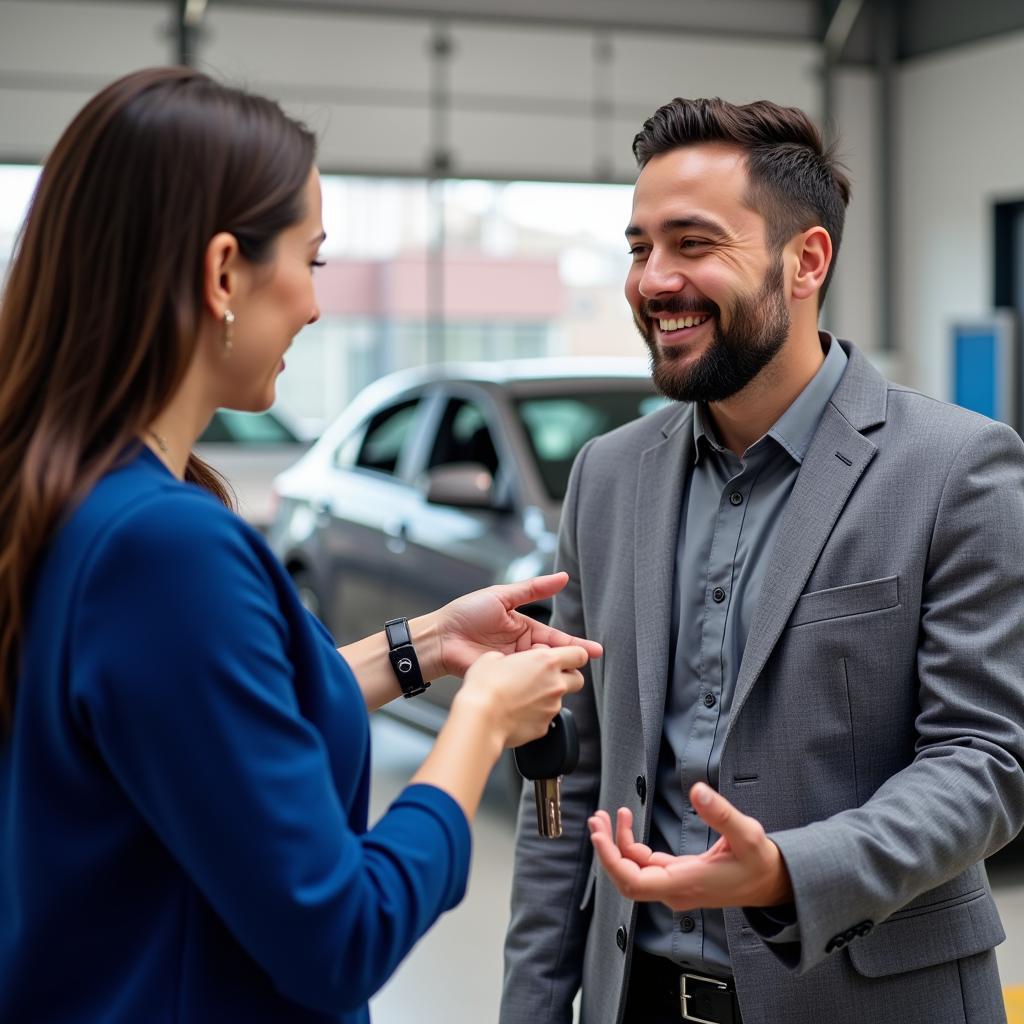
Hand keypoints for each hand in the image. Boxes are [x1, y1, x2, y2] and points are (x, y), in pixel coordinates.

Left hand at [429, 573, 602, 677]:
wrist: (439, 637)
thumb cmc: (465, 613)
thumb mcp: (502, 596)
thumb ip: (533, 588)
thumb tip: (563, 577)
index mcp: (524, 628)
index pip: (555, 638)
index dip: (576, 645)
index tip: (595, 650)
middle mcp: (521, 649)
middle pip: (552, 658)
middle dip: (571, 662)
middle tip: (589, 667)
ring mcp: (513, 666)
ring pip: (541, 672)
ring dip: (555, 674)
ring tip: (573, 677)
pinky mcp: (503, 679)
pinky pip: (524, 683)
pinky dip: (536, 685)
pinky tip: (548, 688)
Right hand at [456, 645, 587, 747]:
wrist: (480, 719)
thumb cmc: (484, 688)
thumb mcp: (492, 657)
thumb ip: (509, 657)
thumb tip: (505, 662)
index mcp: (546, 662)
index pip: (579, 654)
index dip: (574, 654)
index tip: (566, 657)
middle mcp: (555, 684)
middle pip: (578, 679)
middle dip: (567, 677)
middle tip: (548, 677)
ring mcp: (552, 708)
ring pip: (560, 700)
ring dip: (548, 697)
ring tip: (524, 697)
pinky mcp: (544, 727)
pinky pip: (546, 718)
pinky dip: (536, 714)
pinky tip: (518, 712)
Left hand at [588, 783, 792, 909]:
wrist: (771, 884)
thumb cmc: (760, 863)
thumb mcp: (747, 834)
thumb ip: (721, 813)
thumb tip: (697, 790)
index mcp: (684, 883)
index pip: (633, 881)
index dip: (610, 859)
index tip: (598, 835)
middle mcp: (674, 890)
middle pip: (625, 878)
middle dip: (606, 849)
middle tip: (596, 819)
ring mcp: (673, 886)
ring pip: (633, 870)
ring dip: (616, 844)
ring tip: (606, 816)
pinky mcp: (676, 877)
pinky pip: (644, 865)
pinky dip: (631, 845)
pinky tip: (628, 824)